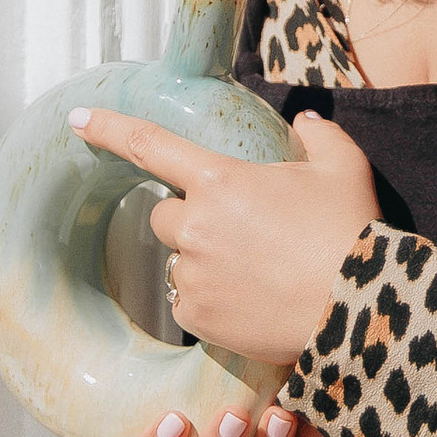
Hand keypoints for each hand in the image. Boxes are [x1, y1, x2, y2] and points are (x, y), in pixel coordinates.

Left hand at [65, 103, 377, 368]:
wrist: (359, 309)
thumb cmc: (352, 232)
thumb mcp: (344, 168)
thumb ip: (319, 135)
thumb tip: (306, 122)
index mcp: (221, 180)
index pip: (150, 145)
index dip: (109, 128)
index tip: (77, 119)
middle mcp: (197, 225)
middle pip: (164, 214)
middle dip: (191, 218)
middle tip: (242, 231)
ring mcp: (194, 274)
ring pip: (180, 261)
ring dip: (204, 261)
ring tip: (259, 271)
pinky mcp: (198, 317)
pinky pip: (189, 302)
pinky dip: (212, 299)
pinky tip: (252, 301)